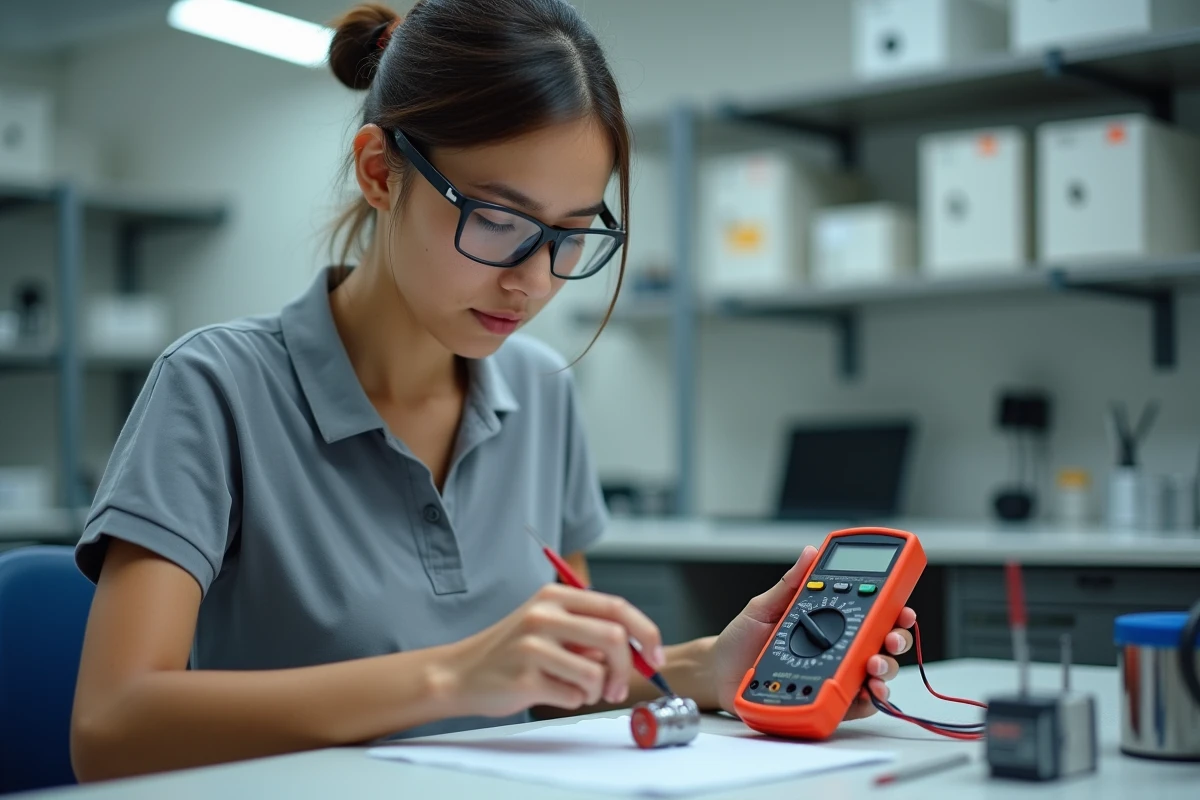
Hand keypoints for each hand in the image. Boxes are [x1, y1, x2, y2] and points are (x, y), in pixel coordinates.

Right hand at [443, 583, 664, 718]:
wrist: (459, 673)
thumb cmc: (512, 652)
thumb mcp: (549, 625)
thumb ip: (589, 630)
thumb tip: (640, 650)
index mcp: (554, 595)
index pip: (617, 607)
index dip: (646, 632)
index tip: (656, 656)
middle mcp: (544, 614)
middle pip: (614, 639)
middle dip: (627, 669)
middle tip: (618, 688)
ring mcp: (532, 645)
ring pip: (596, 673)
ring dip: (597, 690)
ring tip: (578, 690)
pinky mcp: (525, 677)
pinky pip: (573, 695)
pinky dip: (572, 700)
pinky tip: (552, 693)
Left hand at [710, 545, 914, 719]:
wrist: (718, 672)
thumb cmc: (741, 638)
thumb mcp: (763, 605)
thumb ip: (789, 583)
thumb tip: (810, 552)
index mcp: (826, 621)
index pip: (868, 613)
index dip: (892, 610)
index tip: (902, 606)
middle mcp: (836, 647)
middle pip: (880, 643)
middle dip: (895, 640)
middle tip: (890, 639)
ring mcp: (833, 674)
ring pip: (873, 673)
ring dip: (884, 670)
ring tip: (874, 667)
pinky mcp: (825, 699)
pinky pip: (855, 704)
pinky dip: (866, 700)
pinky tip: (866, 693)